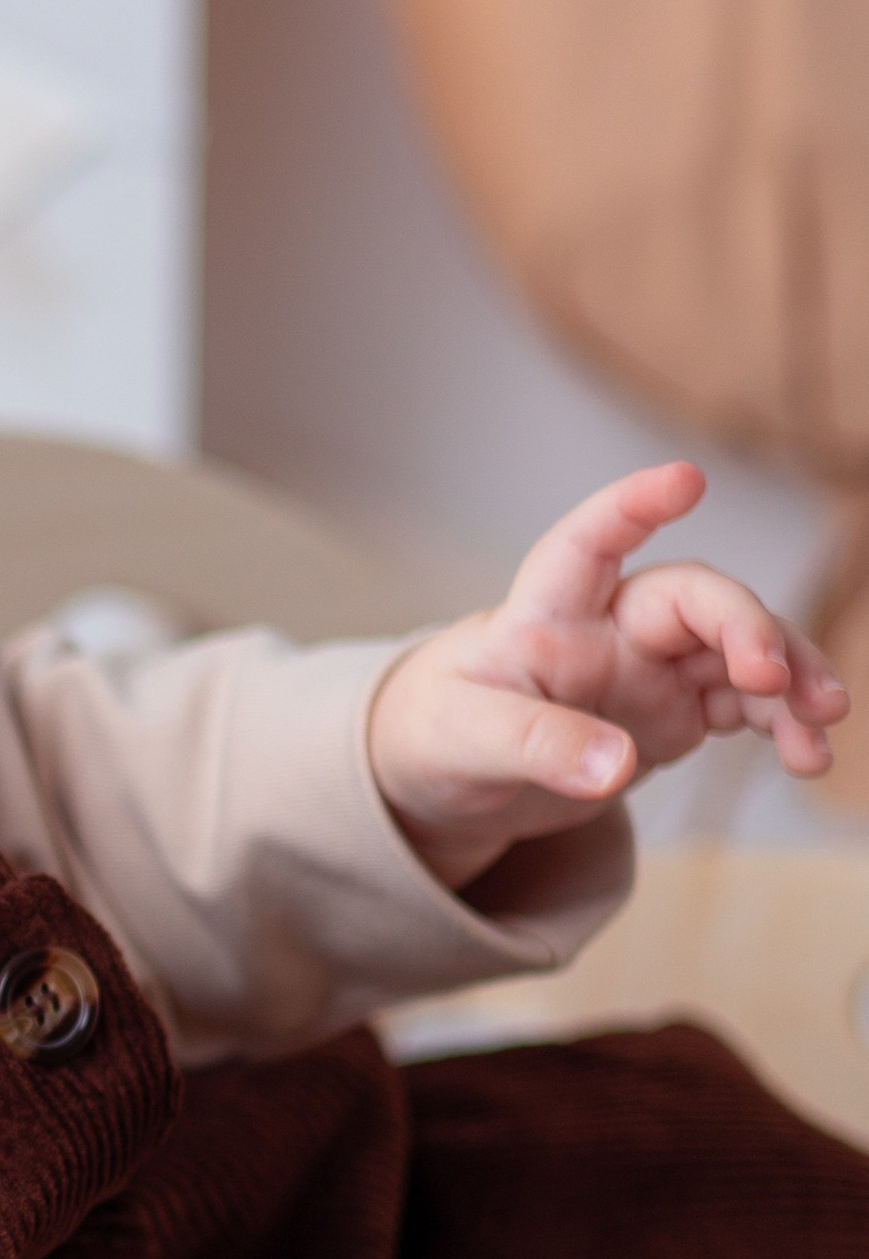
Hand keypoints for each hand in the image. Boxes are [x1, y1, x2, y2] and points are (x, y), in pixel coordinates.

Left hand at [367, 460, 845, 891]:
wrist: (445, 779)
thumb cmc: (437, 734)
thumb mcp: (462, 742)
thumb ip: (536, 746)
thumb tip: (617, 766)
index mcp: (545, 614)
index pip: (587, 542)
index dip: (633, 505)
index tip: (686, 479)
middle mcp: (610, 626)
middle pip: (694, 599)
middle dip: (746, 627)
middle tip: (774, 678)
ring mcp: (650, 667)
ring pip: (738, 651)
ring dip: (788, 679)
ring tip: (822, 724)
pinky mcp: (675, 712)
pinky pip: (745, 706)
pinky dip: (781, 726)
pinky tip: (807, 756)